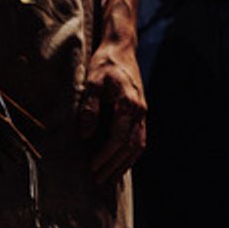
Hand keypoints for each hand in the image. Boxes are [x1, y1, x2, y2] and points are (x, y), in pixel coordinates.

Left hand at [79, 35, 146, 185]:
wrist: (121, 47)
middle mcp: (140, 110)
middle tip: (98, 180)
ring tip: (109, 177)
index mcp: (129, 103)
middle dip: (114, 166)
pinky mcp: (141, 111)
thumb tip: (85, 134)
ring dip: (124, 164)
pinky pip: (140, 138)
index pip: (118, 137)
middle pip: (131, 146)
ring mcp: (142, 111)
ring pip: (139, 145)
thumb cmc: (105, 63)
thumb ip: (90, 107)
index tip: (92, 167)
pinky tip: (120, 162)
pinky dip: (131, 154)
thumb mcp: (92, 81)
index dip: (105, 155)